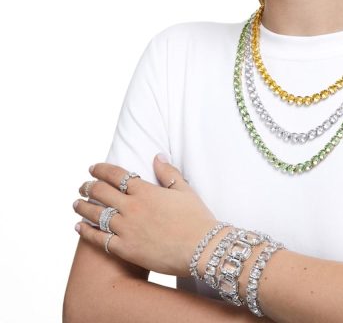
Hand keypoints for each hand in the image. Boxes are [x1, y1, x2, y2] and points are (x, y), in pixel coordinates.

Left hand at [73, 153, 218, 276]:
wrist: (202, 248)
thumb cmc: (196, 218)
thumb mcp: (185, 190)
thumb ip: (169, 172)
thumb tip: (158, 155)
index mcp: (146, 191)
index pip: (117, 175)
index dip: (101, 170)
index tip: (92, 168)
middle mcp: (132, 207)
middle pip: (101, 192)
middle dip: (89, 187)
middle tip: (83, 186)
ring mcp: (126, 229)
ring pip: (96, 214)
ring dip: (83, 207)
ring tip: (76, 204)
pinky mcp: (125, 249)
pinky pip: (99, 239)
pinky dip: (86, 232)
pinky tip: (79, 227)